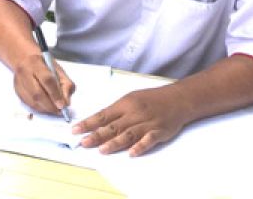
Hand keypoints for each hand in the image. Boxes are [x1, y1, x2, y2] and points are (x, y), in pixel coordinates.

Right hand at [13, 52, 75, 115]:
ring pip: (32, 101)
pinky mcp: (17, 91)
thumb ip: (66, 84)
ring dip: (45, 109)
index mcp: (35, 62)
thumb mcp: (58, 69)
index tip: (63, 105)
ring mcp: (18, 83)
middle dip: (50, 105)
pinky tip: (46, 107)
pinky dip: (39, 109)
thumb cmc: (43, 64)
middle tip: (60, 111)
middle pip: (37, 93)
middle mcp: (24, 72)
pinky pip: (29, 104)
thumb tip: (66, 102)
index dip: (55, 94)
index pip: (47, 80)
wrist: (23, 59)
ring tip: (54, 109)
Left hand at [73, 83, 190, 155]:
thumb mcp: (131, 98)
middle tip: (83, 143)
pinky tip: (131, 153)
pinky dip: (140, 147)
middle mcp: (134, 114)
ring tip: (102, 150)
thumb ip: (117, 111)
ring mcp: (147, 123)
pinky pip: (148, 140)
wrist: (177, 99)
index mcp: (125, 104)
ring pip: (128, 134)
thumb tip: (98, 121)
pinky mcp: (159, 132)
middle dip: (97, 135)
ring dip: (114, 143)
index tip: (75, 130)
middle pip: (113, 127)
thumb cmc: (151, 98)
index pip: (103, 115)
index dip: (88, 123)